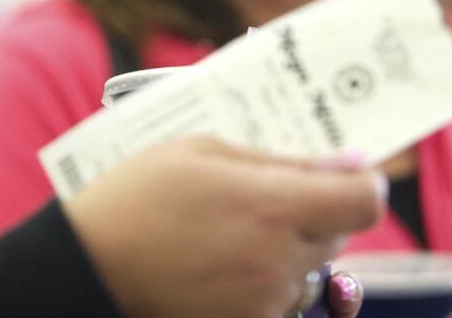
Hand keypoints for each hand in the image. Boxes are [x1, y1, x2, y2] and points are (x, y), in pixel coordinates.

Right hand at [61, 137, 384, 317]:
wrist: (89, 266)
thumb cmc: (135, 197)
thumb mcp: (196, 151)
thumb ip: (275, 157)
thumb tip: (343, 163)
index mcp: (269, 205)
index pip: (362, 201)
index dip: (362, 184)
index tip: (345, 173)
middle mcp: (277, 259)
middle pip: (339, 233)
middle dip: (315, 211)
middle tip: (264, 197)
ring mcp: (264, 300)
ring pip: (311, 269)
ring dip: (288, 249)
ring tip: (228, 233)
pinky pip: (281, 300)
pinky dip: (263, 281)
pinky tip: (217, 264)